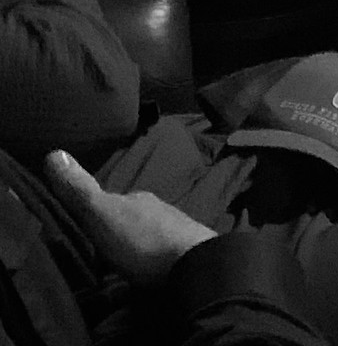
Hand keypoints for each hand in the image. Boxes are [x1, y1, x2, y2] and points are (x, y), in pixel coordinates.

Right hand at [43, 149, 215, 286]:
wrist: (194, 267)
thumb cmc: (144, 240)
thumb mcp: (103, 214)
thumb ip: (81, 190)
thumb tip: (53, 153)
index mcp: (139, 199)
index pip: (110, 201)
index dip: (93, 212)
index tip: (78, 227)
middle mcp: (159, 210)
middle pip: (129, 219)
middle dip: (113, 232)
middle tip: (94, 253)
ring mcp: (176, 232)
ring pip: (145, 237)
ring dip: (131, 247)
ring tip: (114, 267)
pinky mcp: (186, 257)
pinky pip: (159, 255)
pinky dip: (147, 261)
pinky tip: (140, 273)